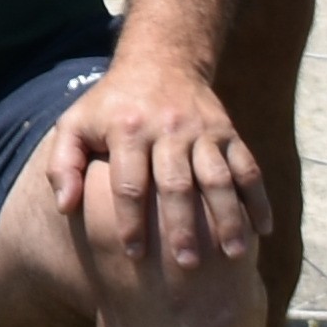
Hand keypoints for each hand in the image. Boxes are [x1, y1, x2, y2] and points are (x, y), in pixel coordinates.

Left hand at [43, 54, 270, 283]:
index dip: (131, 220)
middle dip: (182, 226)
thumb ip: (64, 164)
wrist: (160, 61)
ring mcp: (203, 131)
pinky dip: (258, 200)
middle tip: (186, 266)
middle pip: (177, 184)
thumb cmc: (111, 105)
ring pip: (219, 178)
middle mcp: (168, 129)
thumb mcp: (75, 124)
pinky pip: (248, 168)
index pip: (129, 182)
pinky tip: (262, 231)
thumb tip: (64, 207)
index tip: (133, 255)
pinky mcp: (228, 133)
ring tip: (232, 256)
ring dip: (228, 218)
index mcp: (127, 129)